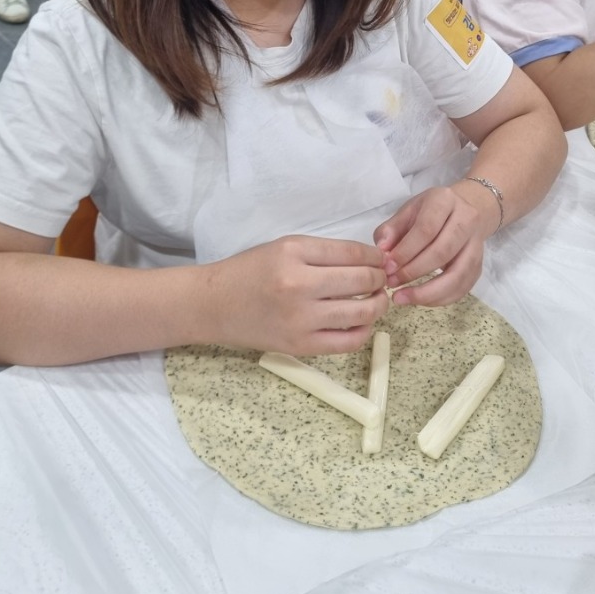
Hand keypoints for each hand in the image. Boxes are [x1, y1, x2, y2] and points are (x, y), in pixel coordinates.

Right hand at [207, 235, 388, 355]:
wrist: (213, 304)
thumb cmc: (249, 272)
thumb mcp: (284, 247)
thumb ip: (324, 253)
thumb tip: (369, 261)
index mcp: (294, 253)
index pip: (352, 253)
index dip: (375, 257)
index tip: (380, 260)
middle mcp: (298, 285)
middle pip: (362, 281)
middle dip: (380, 279)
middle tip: (381, 279)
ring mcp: (300, 319)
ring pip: (361, 312)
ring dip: (378, 305)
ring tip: (376, 300)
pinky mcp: (300, 345)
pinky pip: (347, 342)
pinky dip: (363, 332)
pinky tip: (361, 323)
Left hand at [373, 183, 497, 307]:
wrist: (465, 210)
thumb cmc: (430, 213)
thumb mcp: (407, 212)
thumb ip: (390, 230)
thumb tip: (382, 253)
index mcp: (445, 201)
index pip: (426, 229)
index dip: (406, 251)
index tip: (387, 267)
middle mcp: (467, 220)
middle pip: (442, 252)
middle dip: (413, 272)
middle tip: (391, 283)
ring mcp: (477, 244)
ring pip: (457, 275)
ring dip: (427, 292)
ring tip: (402, 298)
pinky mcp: (479, 265)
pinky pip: (463, 288)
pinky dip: (440, 299)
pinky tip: (419, 300)